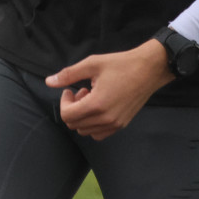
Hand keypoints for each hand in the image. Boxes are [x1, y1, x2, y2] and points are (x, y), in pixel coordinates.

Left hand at [46, 40, 173, 139]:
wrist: (149, 69)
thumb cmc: (121, 64)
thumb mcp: (92, 64)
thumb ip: (69, 74)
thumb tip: (49, 82)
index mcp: (97, 104)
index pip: (67, 115)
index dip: (64, 102)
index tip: (70, 89)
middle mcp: (105, 119)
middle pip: (74, 124)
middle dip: (72, 108)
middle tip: (82, 91)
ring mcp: (115, 124)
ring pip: (85, 131)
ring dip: (82, 116)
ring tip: (92, 98)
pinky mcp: (121, 125)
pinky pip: (98, 134)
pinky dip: (92, 124)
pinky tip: (99, 107)